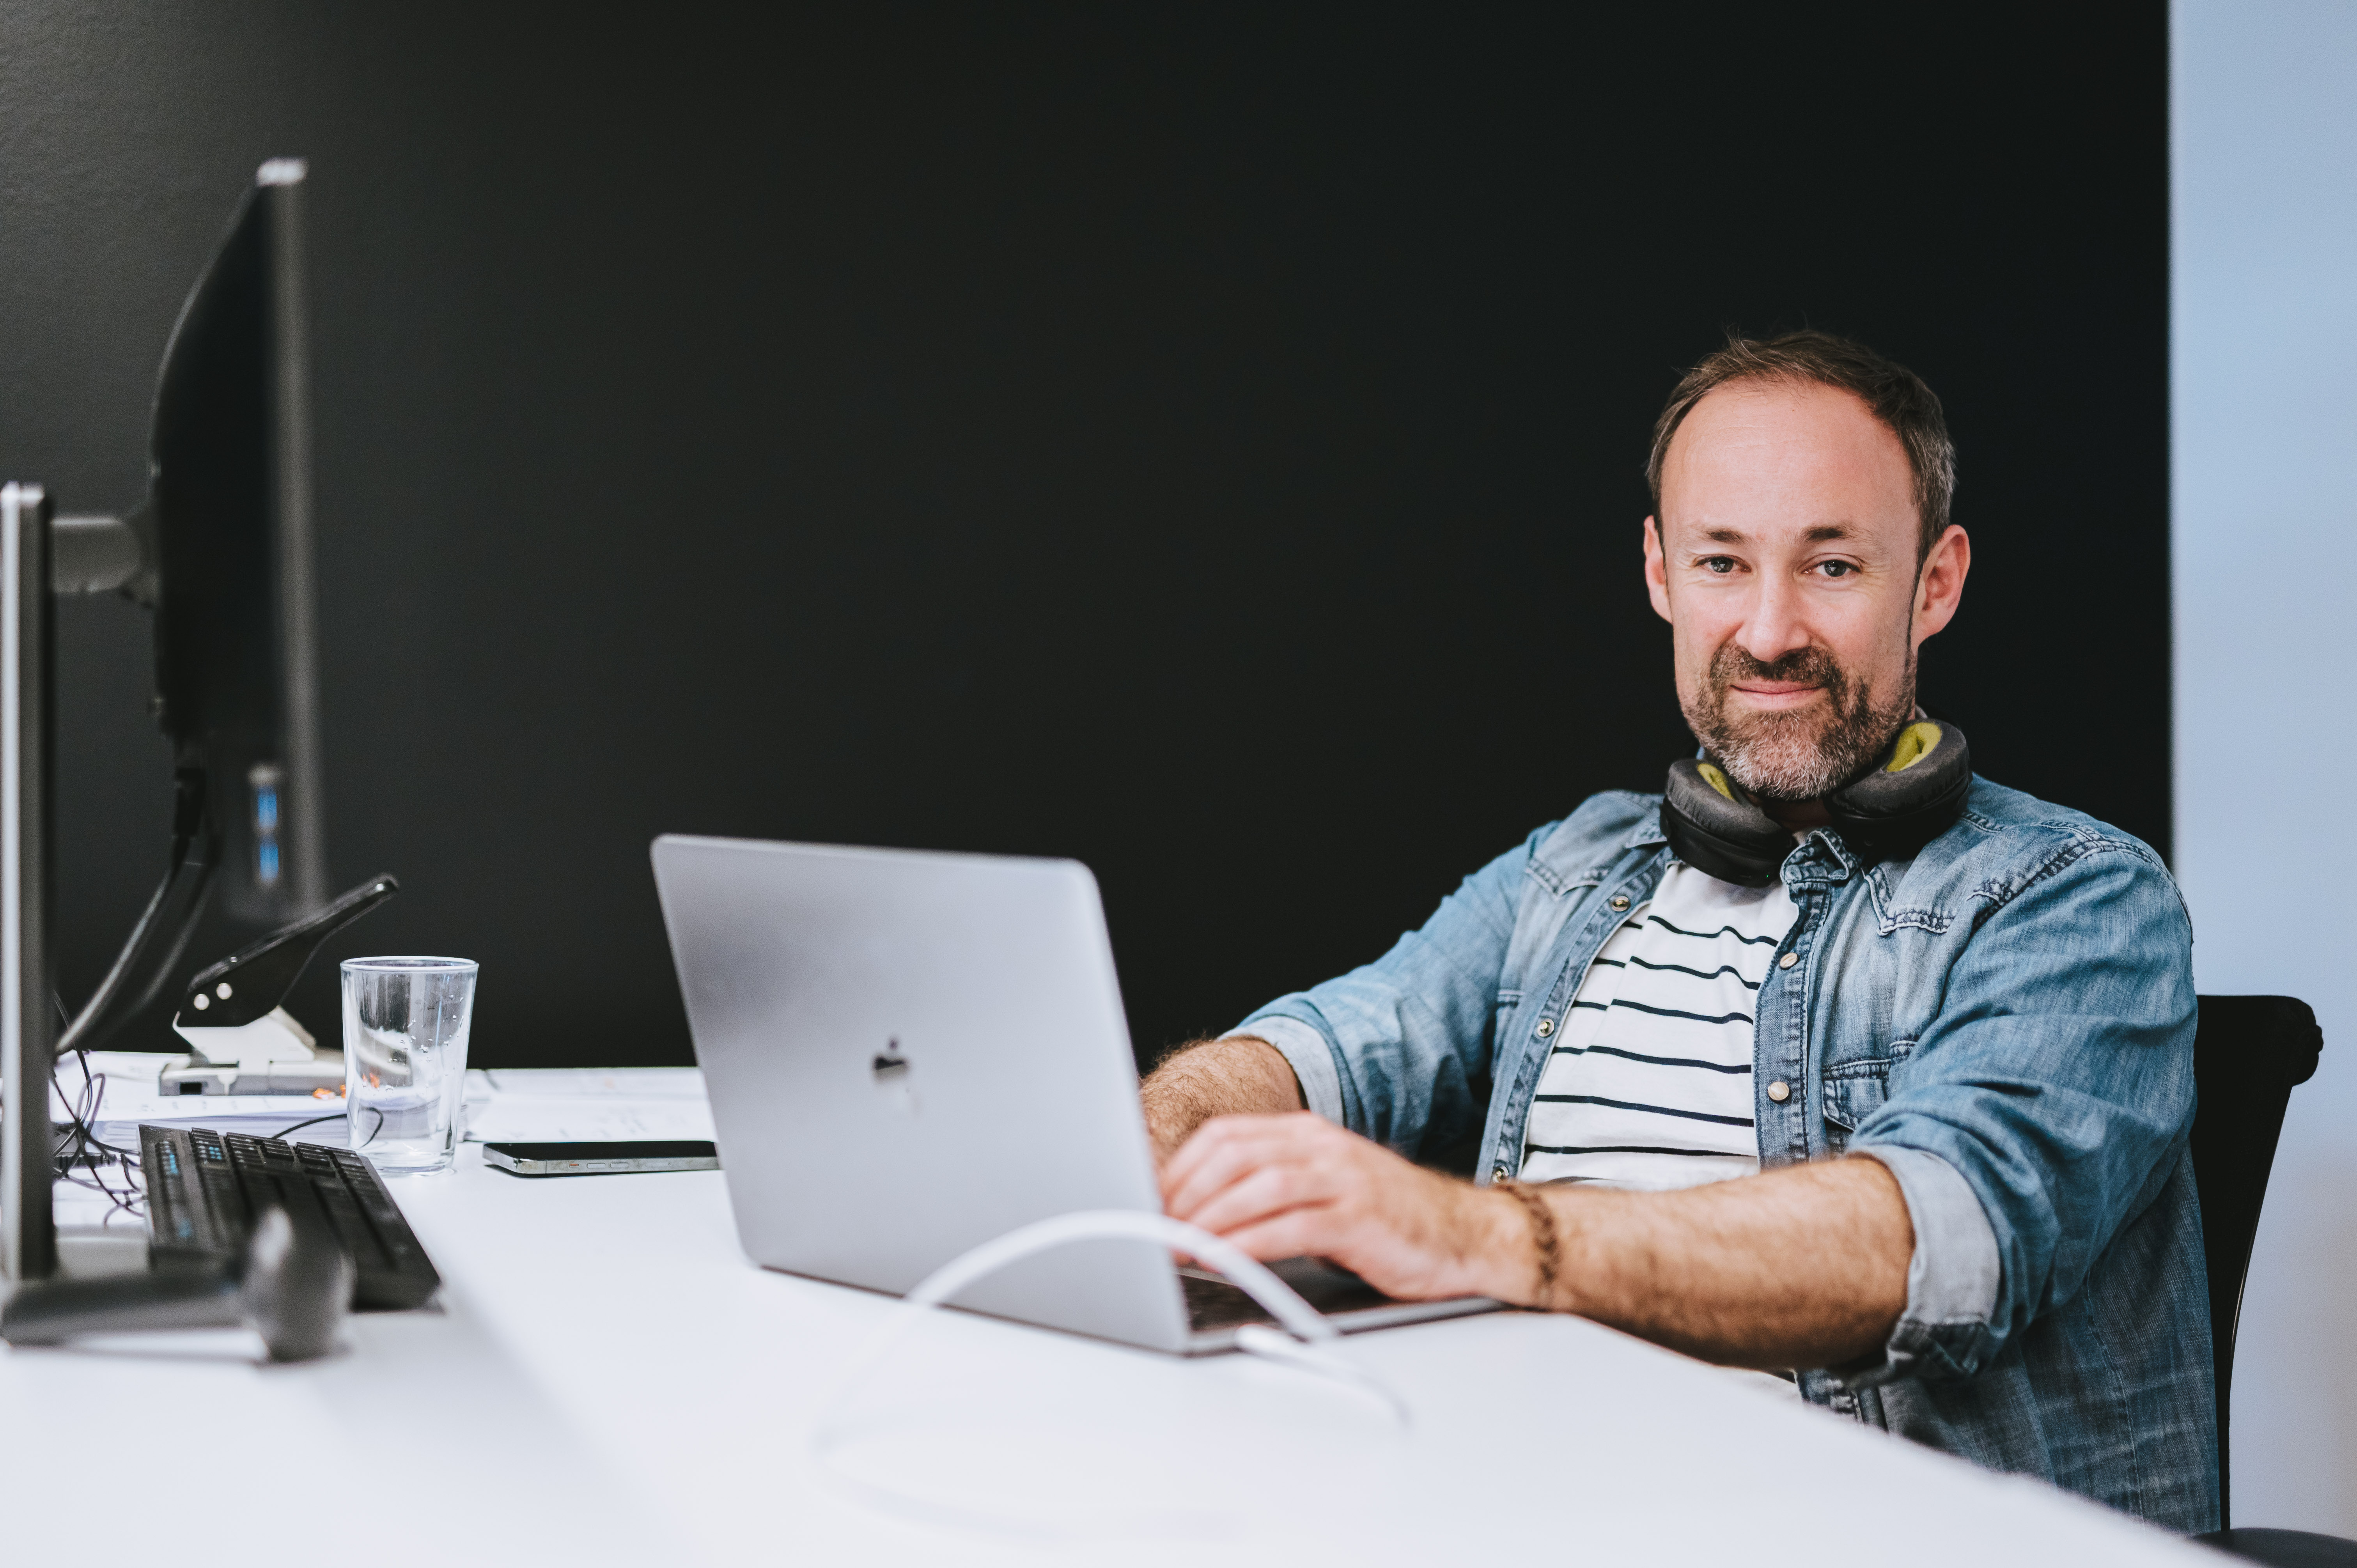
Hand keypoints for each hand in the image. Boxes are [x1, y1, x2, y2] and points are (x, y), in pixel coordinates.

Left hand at [1158, 1112, 1526, 1302]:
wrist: (1466, 1236)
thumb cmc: (1386, 1221)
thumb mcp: (1321, 1192)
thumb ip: (1268, 1194)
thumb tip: (1196, 1215)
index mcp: (1306, 1133)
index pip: (1225, 1136)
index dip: (1178, 1167)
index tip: (1147, 1200)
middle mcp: (1321, 1146)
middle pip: (1233, 1155)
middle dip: (1182, 1193)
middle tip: (1149, 1228)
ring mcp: (1342, 1178)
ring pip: (1256, 1186)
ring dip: (1208, 1219)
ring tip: (1175, 1247)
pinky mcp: (1359, 1217)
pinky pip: (1290, 1225)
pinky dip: (1248, 1243)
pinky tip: (1223, 1260)